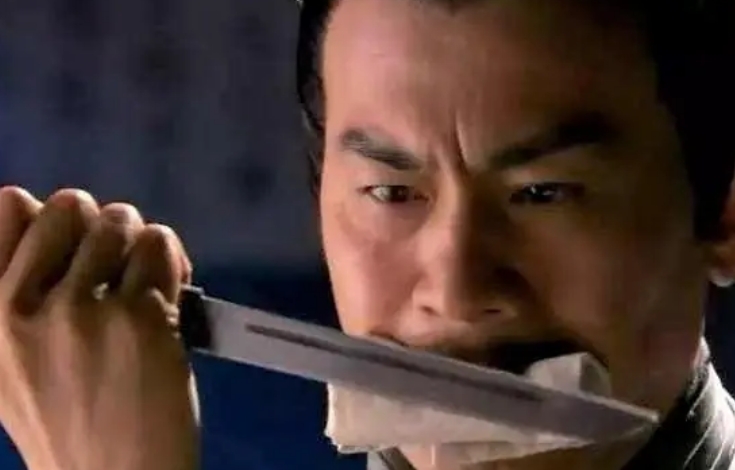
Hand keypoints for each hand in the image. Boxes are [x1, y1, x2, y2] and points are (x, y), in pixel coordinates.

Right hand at [0, 187, 197, 469]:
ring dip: (141, 245)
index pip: (11, 206)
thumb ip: (14, 287)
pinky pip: (161, 246)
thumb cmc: (65, 419)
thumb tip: (29, 202)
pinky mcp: (144, 317)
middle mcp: (24, 306)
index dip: (52, 222)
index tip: (73, 251)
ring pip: (124, 221)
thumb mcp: (7, 360)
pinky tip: (169, 296)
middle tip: (116, 267)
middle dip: (102, 228)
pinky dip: (172, 262)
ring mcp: (84, 310)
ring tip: (144, 284)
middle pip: (73, 204)